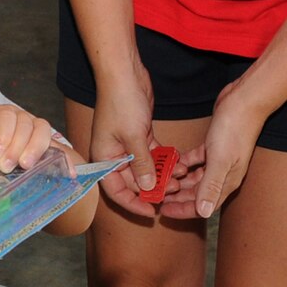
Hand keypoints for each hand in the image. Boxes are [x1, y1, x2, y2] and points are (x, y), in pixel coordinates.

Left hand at [0, 104, 56, 172]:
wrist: (6, 151)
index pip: (4, 117)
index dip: (3, 134)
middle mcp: (19, 117)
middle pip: (23, 123)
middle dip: (16, 145)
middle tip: (7, 166)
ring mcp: (35, 128)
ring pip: (41, 130)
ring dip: (34, 148)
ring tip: (26, 166)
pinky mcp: (49, 142)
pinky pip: (57, 143)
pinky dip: (59, 156)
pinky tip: (60, 171)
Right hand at [88, 53, 164, 216]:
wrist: (123, 74)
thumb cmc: (121, 102)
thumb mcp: (133, 136)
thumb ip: (142, 164)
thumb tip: (149, 188)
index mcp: (104, 158)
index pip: (116, 191)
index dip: (133, 204)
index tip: (152, 212)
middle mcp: (114, 155)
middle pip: (133, 182)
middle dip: (153, 188)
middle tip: (174, 191)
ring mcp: (127, 146)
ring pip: (146, 170)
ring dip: (162, 175)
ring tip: (181, 177)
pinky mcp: (140, 136)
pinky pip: (153, 156)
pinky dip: (165, 160)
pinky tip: (180, 164)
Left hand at [158, 79, 266, 221]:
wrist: (245, 101)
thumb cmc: (235, 130)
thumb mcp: (220, 160)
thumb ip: (211, 186)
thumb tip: (204, 213)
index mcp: (227, 182)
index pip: (203, 206)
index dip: (183, 210)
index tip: (163, 211)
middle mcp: (223, 174)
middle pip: (196, 193)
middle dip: (177, 197)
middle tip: (156, 197)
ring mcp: (219, 160)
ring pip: (194, 177)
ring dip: (178, 180)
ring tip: (159, 181)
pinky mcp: (213, 146)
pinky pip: (195, 160)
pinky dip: (183, 162)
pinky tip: (171, 161)